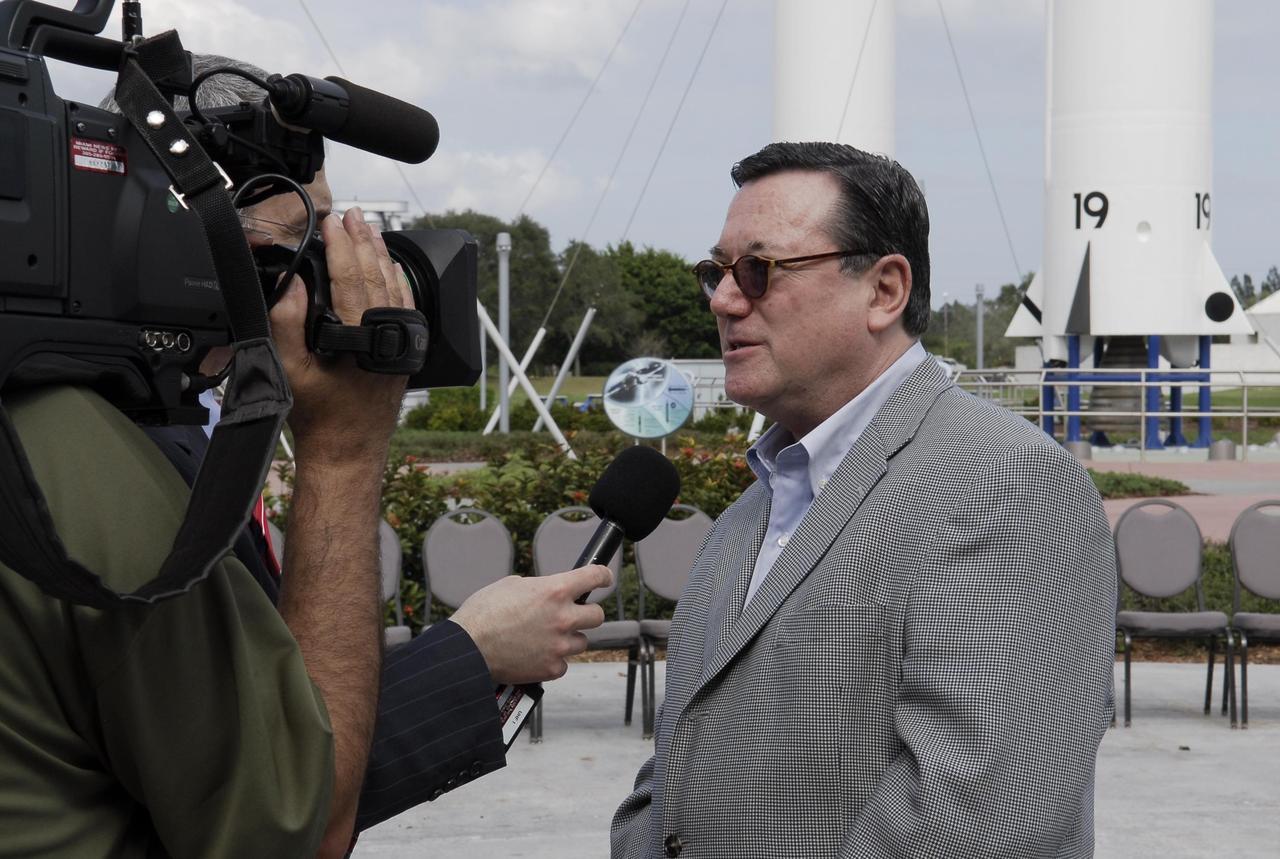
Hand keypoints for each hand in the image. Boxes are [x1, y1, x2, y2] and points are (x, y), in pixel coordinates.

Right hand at [269, 208, 412, 464]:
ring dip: (381, 256)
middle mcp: (387, 338)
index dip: (341, 247)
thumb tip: (292, 285)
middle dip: (363, 242)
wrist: (348, 452)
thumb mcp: (290, 372)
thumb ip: (286, 325)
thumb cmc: (320, 418)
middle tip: (352, 215)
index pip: (352, 279)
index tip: (331, 223)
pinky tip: (391, 267)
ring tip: (369, 230)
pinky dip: (397, 283)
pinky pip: (404, 308)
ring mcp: (401, 345)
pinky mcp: (405, 353)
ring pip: (394, 289)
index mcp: (360, 339)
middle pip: (377, 277)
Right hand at [450, 565, 613, 684]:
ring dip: (568, 639)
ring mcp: (559, 645)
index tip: (604, 579)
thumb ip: (539, 587)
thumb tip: (549, 592)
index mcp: (554, 590)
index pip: (594, 577)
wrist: (467, 649)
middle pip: (598, 616)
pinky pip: (563, 663)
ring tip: (544, 639)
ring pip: (581, 642)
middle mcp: (562, 618)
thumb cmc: (483, 614)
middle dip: (586, 614)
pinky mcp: (551, 669)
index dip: (603, 576)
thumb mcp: (511, 585)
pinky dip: (553, 660)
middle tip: (571, 616)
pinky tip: (535, 655)